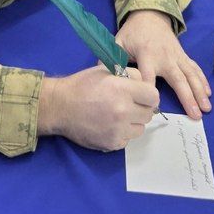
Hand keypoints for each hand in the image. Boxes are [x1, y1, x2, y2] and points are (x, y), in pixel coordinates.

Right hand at [37, 66, 157, 150]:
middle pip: (149, 114)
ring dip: (133, 122)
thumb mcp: (105, 70)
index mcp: (123, 90)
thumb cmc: (82, 85)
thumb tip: (145, 83)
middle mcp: (123, 112)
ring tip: (117, 115)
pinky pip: (127, 139)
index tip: (140, 94)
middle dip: (141, 108)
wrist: (60, 107)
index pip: (154, 97)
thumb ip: (129, 74)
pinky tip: (109, 125)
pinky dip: (122, 133)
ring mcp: (118, 130)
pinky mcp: (112, 144)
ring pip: (140, 129)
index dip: (148, 95)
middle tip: (127, 104)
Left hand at [115, 9, 211, 118]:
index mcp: (147, 55)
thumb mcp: (118, 42)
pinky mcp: (183, 55)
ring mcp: (177, 56)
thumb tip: (101, 77)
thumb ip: (111, 59)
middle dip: (187, 97)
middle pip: (177, 79)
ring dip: (199, 92)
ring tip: (206, 108)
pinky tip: (208, 94)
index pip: (148, 76)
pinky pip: (195, 69)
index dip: (150, 91)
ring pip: (190, 75)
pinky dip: (203, 81)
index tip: (153, 107)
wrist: (150, 15)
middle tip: (195, 115)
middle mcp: (165, 57)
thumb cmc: (133, 33)